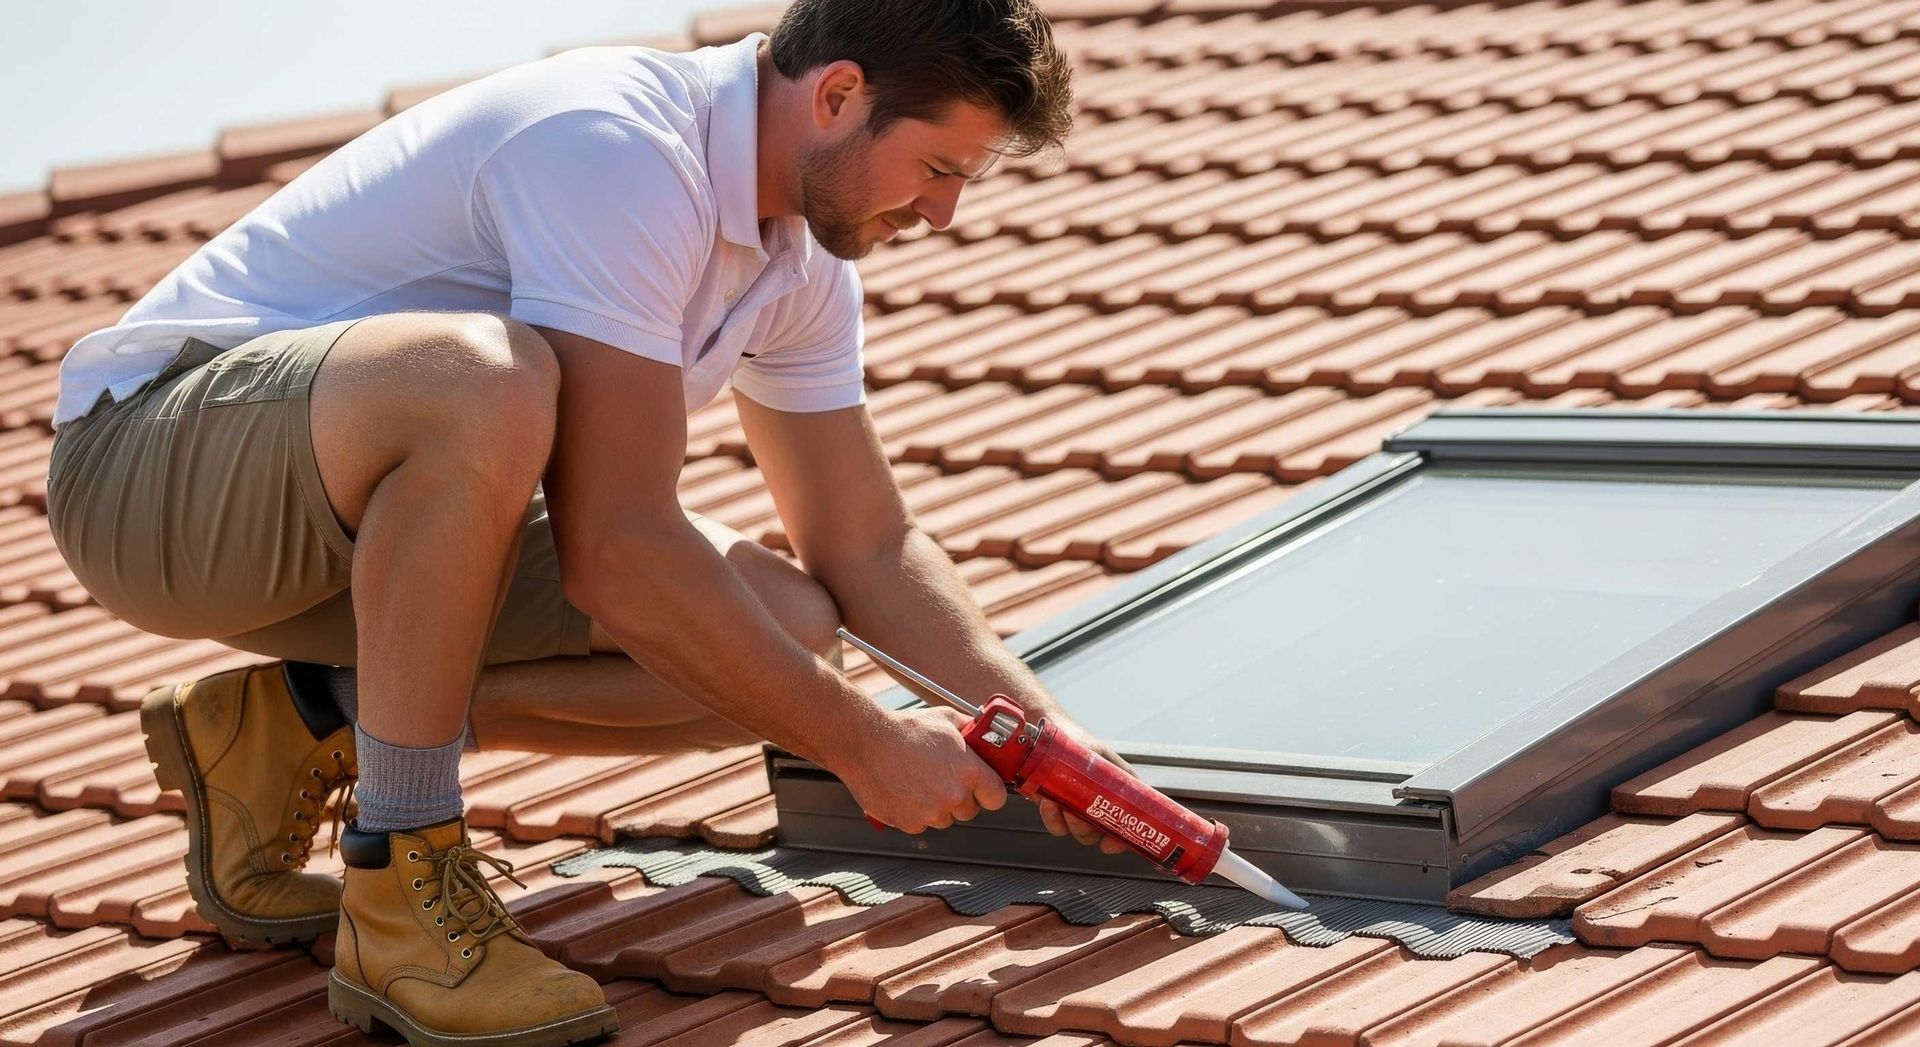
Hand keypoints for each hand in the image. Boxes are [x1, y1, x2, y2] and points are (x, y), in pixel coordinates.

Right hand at [837, 707, 1007, 833]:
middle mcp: (953, 796)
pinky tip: (904, 790)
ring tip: (919, 782)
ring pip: (944, 819)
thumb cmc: (904, 729)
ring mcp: (931, 813)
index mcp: (969, 772)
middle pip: (969, 811)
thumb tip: (982, 732)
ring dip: (936, 806)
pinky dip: (914, 812)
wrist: (865, 742)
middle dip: (960, 798)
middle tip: (942, 779)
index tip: (982, 788)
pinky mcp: (909, 823)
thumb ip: (970, 730)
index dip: (989, 792)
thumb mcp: (945, 719)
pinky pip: (920, 824)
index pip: (997, 797)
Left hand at [1037, 717, 1132, 855]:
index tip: (1109, 844)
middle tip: (1076, 815)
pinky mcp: (1055, 808)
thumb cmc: (1077, 741)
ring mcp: (1075, 808)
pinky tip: (1047, 802)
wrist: (1045, 732)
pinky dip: (1051, 818)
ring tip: (1057, 804)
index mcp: (1115, 795)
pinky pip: (1057, 825)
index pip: (1125, 825)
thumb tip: (1141, 790)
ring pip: (1077, 832)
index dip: (1120, 841)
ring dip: (1068, 823)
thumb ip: (1121, 773)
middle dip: (1086, 830)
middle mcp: (1097, 805)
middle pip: (1098, 834)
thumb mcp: (1102, 755)